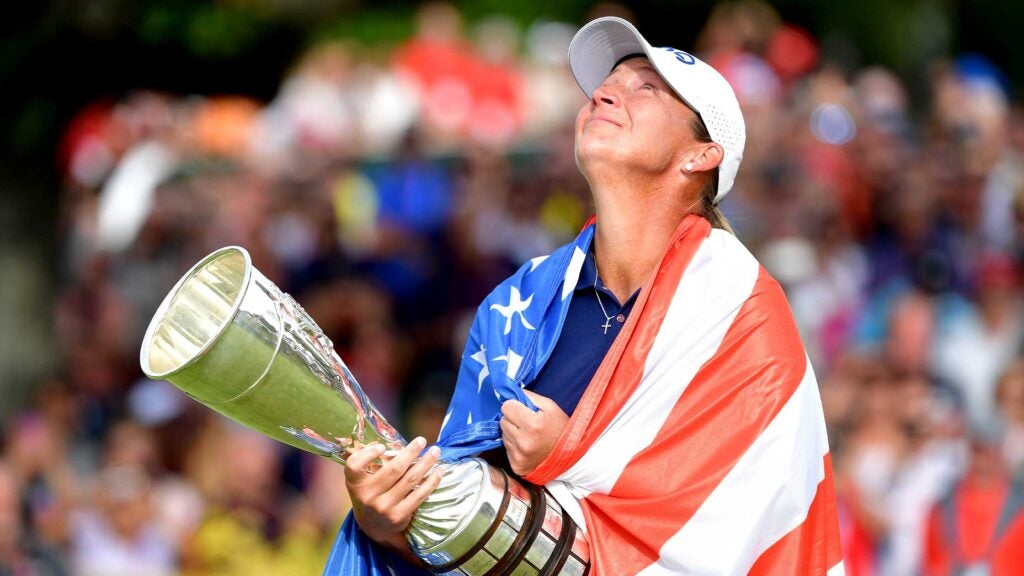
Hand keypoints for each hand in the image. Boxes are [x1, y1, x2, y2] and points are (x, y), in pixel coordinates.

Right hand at [344, 437, 443, 551]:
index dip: (367, 454)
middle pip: (393, 469)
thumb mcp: (362, 482)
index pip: (354, 466)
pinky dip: (431, 481)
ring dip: (426, 463)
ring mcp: (383, 507)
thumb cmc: (371, 494)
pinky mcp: (398, 516)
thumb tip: (399, 443)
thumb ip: (371, 464)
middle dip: (411, 452)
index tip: (382, 446)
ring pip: (410, 480)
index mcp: (355, 484)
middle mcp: (367, 496)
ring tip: (435, 452)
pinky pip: (419, 495)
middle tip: (422, 441)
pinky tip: (439, 471)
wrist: (374, 528)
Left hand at [500, 390, 568, 476]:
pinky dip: (514, 446)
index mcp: (533, 424)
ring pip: (504, 435)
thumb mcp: (550, 406)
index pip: (506, 407)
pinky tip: (527, 446)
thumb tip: (509, 393)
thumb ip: (528, 397)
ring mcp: (519, 456)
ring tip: (528, 435)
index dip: (514, 406)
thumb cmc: (561, 428)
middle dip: (513, 419)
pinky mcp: (516, 466)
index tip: (522, 410)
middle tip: (527, 423)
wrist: (570, 456)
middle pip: (503, 421)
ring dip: (513, 433)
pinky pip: (506, 449)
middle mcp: (523, 442)